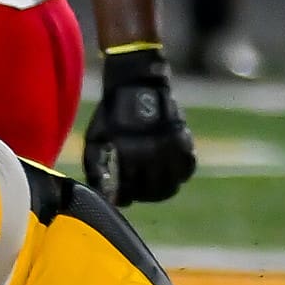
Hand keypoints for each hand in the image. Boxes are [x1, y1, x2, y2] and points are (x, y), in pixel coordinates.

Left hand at [83, 45, 195, 206]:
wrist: (136, 85)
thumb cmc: (111, 115)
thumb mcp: (96, 140)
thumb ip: (96, 169)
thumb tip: (104, 196)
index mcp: (127, 155)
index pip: (129, 192)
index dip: (124, 199)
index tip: (121, 198)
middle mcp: (151, 153)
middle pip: (152, 193)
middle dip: (143, 196)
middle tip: (137, 192)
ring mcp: (170, 147)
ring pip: (172, 185)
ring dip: (162, 190)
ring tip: (153, 186)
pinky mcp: (184, 140)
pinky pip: (188, 169)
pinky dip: (180, 175)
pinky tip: (169, 172)